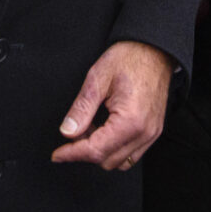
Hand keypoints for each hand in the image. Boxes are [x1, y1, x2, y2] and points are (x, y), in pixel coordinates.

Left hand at [51, 40, 172, 169]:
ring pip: (120, 162)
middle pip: (107, 160)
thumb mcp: (97, 79)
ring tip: (89, 129)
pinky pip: (131, 153)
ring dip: (100, 151)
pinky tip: (104, 129)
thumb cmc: (129, 58)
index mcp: (130, 121)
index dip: (72, 154)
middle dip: (85, 151)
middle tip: (73, 132)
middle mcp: (144, 132)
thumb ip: (81, 109)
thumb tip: (67, 131)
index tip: (57, 154)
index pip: (96, 150)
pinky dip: (114, 148)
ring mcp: (151, 133)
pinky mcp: (153, 131)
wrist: (153, 49)